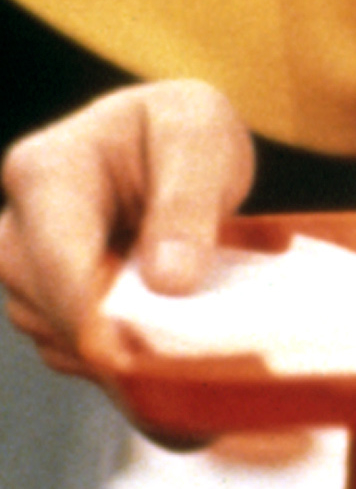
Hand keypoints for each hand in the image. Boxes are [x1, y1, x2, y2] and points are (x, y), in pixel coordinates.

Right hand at [0, 81, 253, 377]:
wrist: (178, 146)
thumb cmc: (186, 131)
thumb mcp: (202, 140)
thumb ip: (188, 203)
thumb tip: (168, 280)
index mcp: (48, 167)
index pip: (56, 258)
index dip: (91, 316)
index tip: (130, 357)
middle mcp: (20, 216)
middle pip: (41, 301)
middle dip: (103, 332)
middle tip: (171, 347)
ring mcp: (25, 261)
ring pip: (47, 330)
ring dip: (106, 345)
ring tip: (169, 331)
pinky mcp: (44, 295)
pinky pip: (62, 345)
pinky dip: (106, 352)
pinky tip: (149, 336)